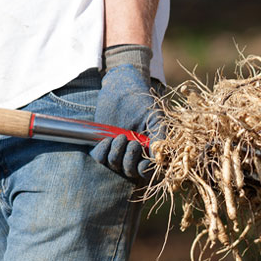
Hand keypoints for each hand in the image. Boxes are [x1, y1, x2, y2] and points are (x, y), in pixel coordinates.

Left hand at [90, 63, 160, 179]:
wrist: (121, 89)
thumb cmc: (141, 103)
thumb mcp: (155, 117)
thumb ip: (160, 136)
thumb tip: (161, 158)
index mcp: (149, 150)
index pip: (147, 171)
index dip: (144, 171)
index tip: (143, 163)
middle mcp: (133, 154)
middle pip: (130, 172)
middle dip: (130, 159)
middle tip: (131, 142)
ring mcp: (117, 150)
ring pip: (115, 165)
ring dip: (116, 153)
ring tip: (119, 136)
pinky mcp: (102, 145)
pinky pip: (100, 158)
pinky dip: (103, 151)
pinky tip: (107, 139)